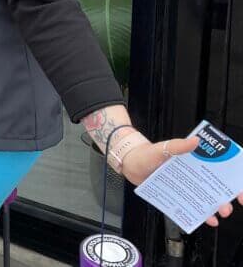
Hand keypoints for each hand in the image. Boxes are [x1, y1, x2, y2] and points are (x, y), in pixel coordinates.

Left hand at [122, 136, 242, 225]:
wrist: (128, 163)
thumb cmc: (146, 153)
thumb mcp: (162, 148)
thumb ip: (178, 145)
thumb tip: (195, 140)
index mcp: (193, 161)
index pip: (218, 169)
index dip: (232, 180)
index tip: (239, 192)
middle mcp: (192, 174)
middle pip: (215, 187)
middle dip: (225, 198)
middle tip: (226, 207)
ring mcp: (184, 185)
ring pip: (205, 198)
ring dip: (214, 207)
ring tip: (218, 214)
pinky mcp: (176, 195)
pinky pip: (190, 206)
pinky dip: (199, 213)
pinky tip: (206, 219)